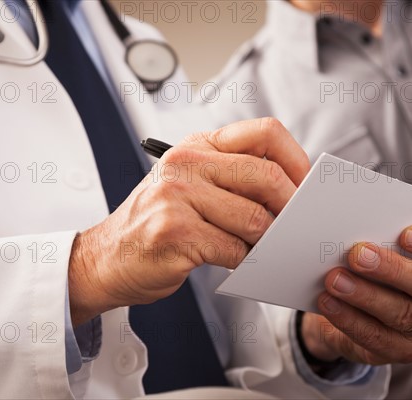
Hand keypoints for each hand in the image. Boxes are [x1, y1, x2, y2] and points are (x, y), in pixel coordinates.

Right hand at [68, 118, 310, 325]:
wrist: (106, 257)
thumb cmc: (155, 223)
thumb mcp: (190, 184)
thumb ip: (233, 178)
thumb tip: (291, 194)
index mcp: (198, 145)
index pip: (264, 133)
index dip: (296, 160)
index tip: (305, 186)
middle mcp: (186, 163)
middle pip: (266, 176)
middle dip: (290, 207)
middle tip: (293, 227)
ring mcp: (178, 196)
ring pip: (255, 219)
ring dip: (266, 241)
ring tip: (261, 248)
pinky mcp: (175, 232)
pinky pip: (234, 249)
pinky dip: (245, 261)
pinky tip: (237, 262)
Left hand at [301, 223, 411, 364]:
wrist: (339, 311)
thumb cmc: (358, 266)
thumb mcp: (364, 244)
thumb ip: (361, 225)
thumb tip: (329, 200)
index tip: (407, 233)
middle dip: (392, 268)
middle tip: (357, 254)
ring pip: (401, 313)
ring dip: (364, 295)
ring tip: (334, 279)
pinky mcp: (400, 350)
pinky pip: (376, 337)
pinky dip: (348, 318)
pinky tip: (327, 302)